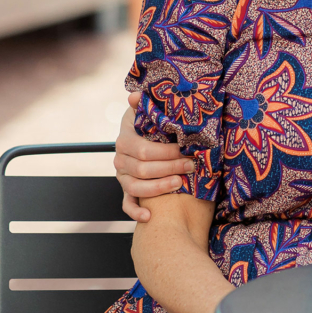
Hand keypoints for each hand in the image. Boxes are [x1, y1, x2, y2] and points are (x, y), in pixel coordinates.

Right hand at [116, 91, 193, 221]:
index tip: (187, 150)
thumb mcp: (147, 110)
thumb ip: (144, 103)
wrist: (143, 138)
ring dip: (159, 188)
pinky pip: (127, 204)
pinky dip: (135, 213)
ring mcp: (122, 176)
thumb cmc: (150, 123)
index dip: (166, 152)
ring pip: (136, 187)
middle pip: (143, 169)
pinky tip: (149, 217)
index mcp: (125, 139)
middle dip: (170, 168)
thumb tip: (134, 96)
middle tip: (191, 166)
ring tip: (180, 184)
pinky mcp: (126, 191)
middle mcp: (120, 159)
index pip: (144, 149)